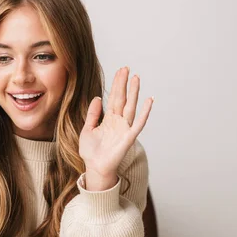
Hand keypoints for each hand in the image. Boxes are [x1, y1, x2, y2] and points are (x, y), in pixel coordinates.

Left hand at [79, 66, 152, 190]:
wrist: (94, 168)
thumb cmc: (91, 152)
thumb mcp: (87, 129)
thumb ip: (93, 114)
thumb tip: (97, 98)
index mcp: (109, 119)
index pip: (114, 98)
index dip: (116, 85)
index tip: (120, 71)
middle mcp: (118, 122)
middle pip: (122, 99)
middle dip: (124, 84)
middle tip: (126, 68)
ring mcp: (124, 129)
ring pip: (131, 107)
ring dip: (134, 93)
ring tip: (136, 78)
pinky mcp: (128, 138)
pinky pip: (138, 123)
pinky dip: (144, 112)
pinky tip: (149, 100)